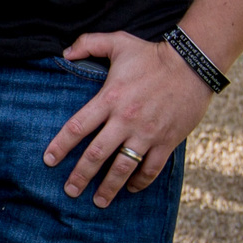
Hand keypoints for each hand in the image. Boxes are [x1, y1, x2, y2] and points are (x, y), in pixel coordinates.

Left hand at [42, 32, 213, 206]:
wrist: (193, 65)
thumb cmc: (152, 54)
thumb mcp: (118, 42)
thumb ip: (88, 43)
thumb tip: (65, 52)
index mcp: (109, 98)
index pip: (77, 127)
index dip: (60, 146)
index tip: (48, 161)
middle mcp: (125, 120)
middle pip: (96, 154)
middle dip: (80, 175)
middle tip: (70, 191)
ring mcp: (147, 133)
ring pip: (123, 167)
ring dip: (109, 187)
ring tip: (98, 201)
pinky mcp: (167, 140)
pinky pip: (151, 168)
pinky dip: (140, 182)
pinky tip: (130, 189)